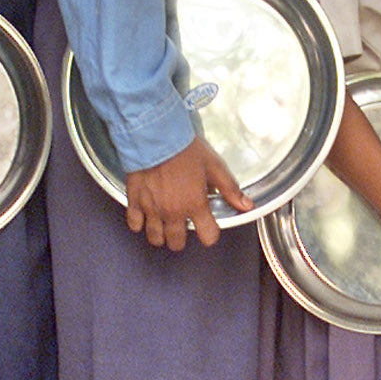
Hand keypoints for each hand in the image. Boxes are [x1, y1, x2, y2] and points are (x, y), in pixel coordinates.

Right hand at [124, 137, 249, 250]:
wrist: (155, 136)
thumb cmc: (184, 149)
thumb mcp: (214, 166)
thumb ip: (229, 189)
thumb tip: (246, 205)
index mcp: (195, 205)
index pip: (208, 237)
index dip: (210, 234)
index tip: (208, 227)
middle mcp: (173, 213)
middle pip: (177, 243)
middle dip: (182, 239)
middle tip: (183, 226)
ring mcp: (152, 209)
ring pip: (155, 238)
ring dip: (161, 235)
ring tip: (164, 225)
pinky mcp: (135, 202)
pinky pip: (134, 224)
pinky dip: (139, 223)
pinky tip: (146, 215)